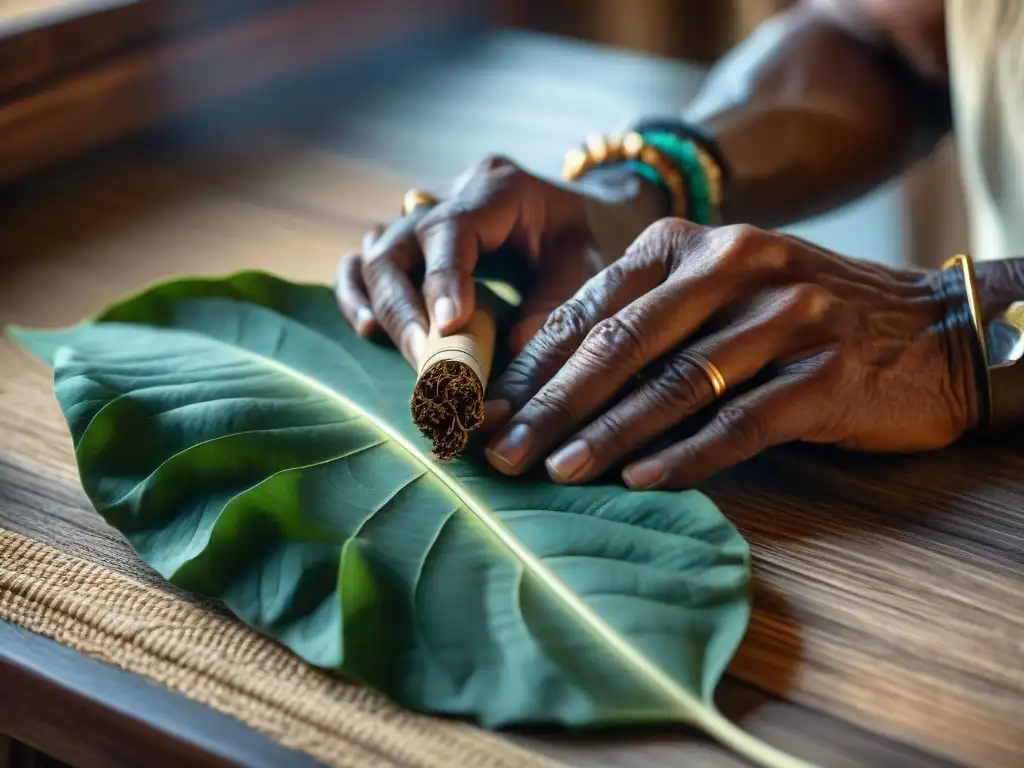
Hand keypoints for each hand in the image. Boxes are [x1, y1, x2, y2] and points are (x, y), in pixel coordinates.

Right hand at [335, 156, 665, 366]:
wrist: (581, 221)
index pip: (452, 228)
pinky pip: (363, 265)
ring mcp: (419, 219)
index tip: (448, 326)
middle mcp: (448, 196)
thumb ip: (558, 304)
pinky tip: (369, 330)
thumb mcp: (589, 266)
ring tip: (407, 352)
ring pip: (375, 255)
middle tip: (429, 362)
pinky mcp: (406, 246)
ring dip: (382, 308)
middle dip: (407, 309)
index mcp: (498, 188)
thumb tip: (514, 349)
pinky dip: (360, 297)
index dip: (443, 278)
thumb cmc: (584, 242)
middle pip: (398, 245)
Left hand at [483, 219, 979, 487]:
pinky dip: (685, 455)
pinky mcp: (825, 374)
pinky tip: (640, 481)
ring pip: (675, 384)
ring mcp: (785, 317)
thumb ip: (634, 319)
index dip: (534, 365)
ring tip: (555, 472)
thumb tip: (533, 370)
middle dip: (553, 404)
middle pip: (623, 344)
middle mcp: (735, 266)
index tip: (486, 412)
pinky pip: (741, 422)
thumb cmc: (796, 319)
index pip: (592, 307)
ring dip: (606, 435)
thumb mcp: (713, 295)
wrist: (927, 331)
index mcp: (691, 244)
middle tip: (501, 451)